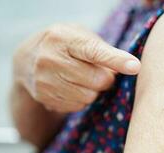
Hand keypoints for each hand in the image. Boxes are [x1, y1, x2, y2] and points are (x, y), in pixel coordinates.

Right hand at [13, 24, 140, 112]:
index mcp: (63, 38)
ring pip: (89, 96)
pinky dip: (81, 99)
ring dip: (94, 90)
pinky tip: (72, 87)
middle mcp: (51, 59)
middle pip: (98, 80)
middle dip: (106, 78)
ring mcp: (45, 80)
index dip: (117, 60)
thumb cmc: (64, 45)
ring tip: (83, 78)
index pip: (95, 51)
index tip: (135, 67)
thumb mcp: (80, 36)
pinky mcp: (44, 97)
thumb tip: (128, 67)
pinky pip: (78, 105)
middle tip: (100, 72)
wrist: (27, 60)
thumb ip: (103, 50)